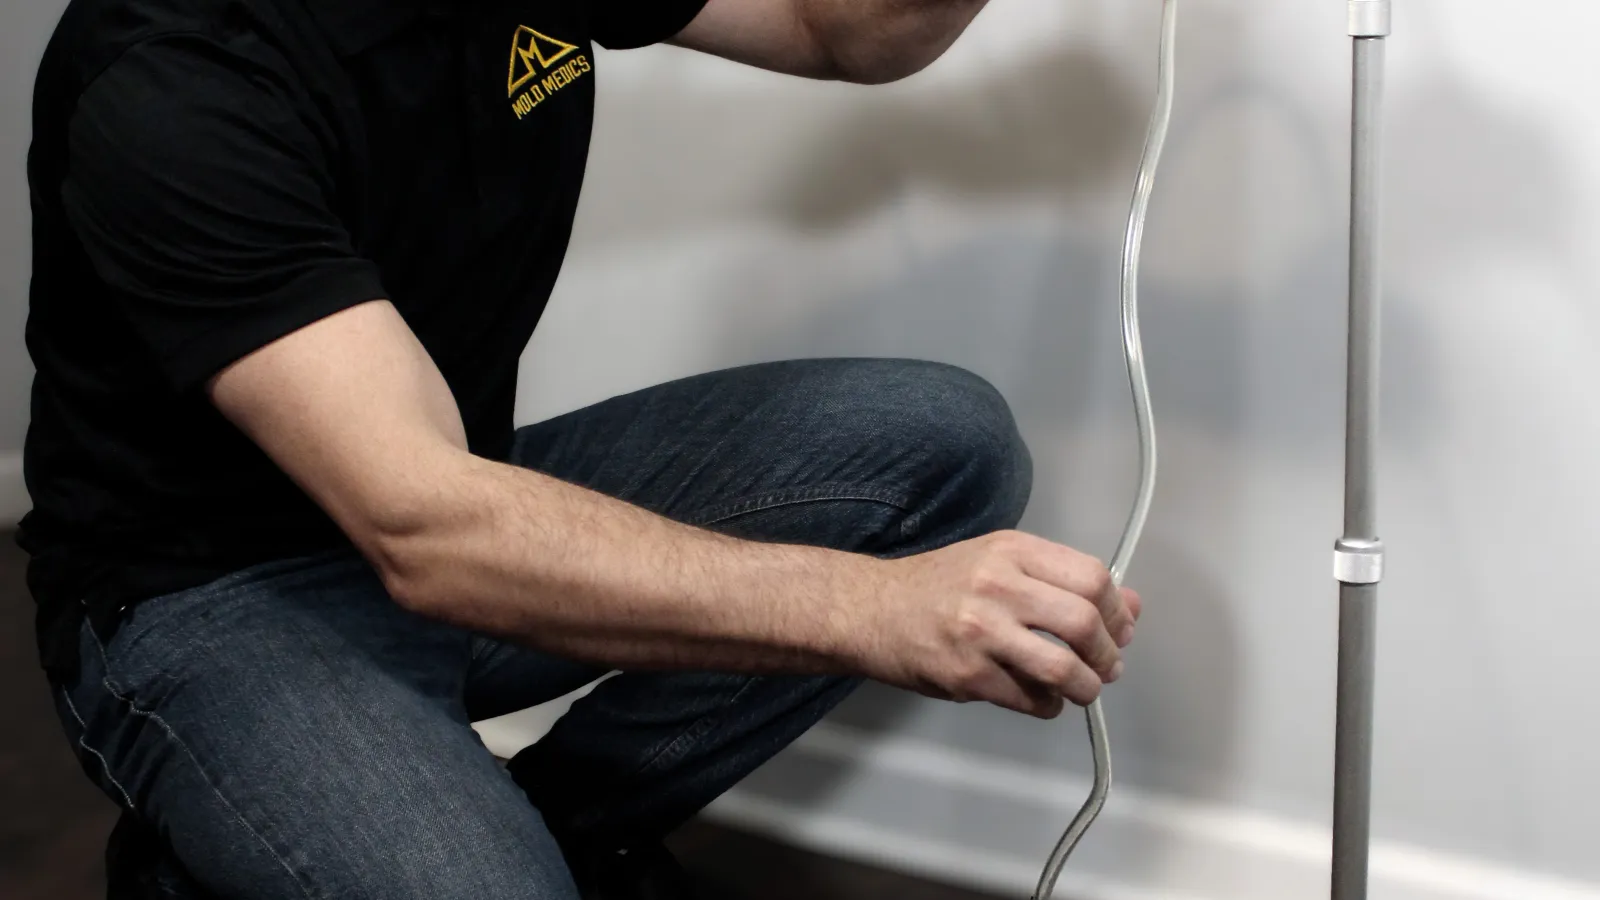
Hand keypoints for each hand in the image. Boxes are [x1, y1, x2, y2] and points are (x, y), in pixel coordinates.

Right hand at [859, 531, 1141, 718]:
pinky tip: (1042, 699)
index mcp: (1011, 551)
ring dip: (1085, 687)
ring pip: (1062, 668)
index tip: (1120, 632)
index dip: (1118, 612)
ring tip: (1081, 689)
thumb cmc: (938, 586)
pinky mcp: (966, 675)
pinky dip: (1048, 706)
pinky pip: (1029, 699)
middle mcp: (997, 585)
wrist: (869, 609)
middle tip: (1108, 667)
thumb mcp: (1000, 563)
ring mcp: (980, 632)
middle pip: (1084, 622)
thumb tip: (1131, 608)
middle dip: (1108, 654)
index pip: (1092, 578)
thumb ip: (1062, 581)